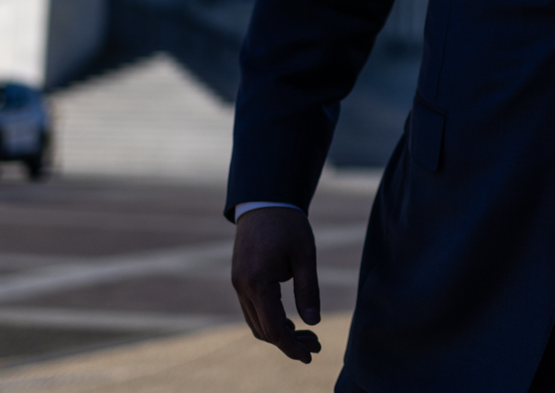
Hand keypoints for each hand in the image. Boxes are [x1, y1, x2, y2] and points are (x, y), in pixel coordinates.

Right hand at [231, 206, 321, 362]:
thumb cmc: (288, 224)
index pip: (273, 328)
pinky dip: (270, 320)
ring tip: (307, 336)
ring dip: (279, 333)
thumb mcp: (305, 256)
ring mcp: (238, 283)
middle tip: (315, 345)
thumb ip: (308, 290)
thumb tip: (313, 323)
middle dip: (288, 343)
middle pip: (263, 330)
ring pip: (256, 322)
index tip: (311, 355)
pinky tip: (291, 321)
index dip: (291, 347)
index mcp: (257, 282)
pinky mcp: (240, 278)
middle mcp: (242, 286)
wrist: (264, 199)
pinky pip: (252, 309)